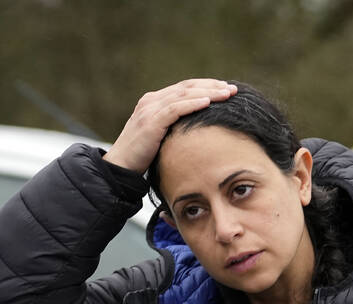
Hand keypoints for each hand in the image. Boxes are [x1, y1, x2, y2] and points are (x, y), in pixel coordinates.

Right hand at [104, 79, 237, 172]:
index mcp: (154, 102)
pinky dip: (192, 104)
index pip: (185, 88)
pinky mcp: (150, 122)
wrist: (120, 167)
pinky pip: (175, 109)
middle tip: (232, 89)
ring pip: (183, 94)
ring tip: (226, 94)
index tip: (226, 89)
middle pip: (187, 87)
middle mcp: (151, 101)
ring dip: (208, 93)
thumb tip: (198, 130)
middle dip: (212, 86)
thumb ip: (174, 127)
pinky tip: (208, 102)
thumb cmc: (142, 156)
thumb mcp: (161, 137)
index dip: (206, 86)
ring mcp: (149, 109)